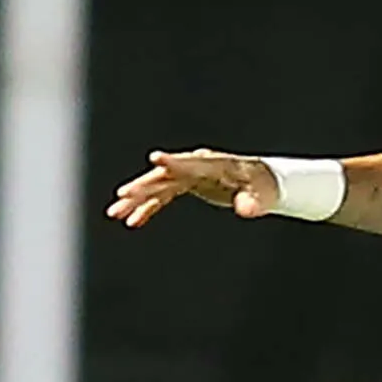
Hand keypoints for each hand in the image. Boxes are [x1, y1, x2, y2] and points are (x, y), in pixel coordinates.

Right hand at [107, 150, 276, 228]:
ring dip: (137, 200)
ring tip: (115, 213)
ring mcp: (189, 175)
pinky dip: (149, 208)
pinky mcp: (186, 184)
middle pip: (165, 175)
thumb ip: (254, 202)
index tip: (155, 159)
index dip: (174, 161)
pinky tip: (133, 221)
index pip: (191, 163)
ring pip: (157, 186)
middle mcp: (196, 166)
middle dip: (143, 186)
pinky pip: (162, 197)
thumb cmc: (266, 187)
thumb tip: (246, 210)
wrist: (262, 182)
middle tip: (122, 196)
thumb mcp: (264, 196)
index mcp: (215, 165)